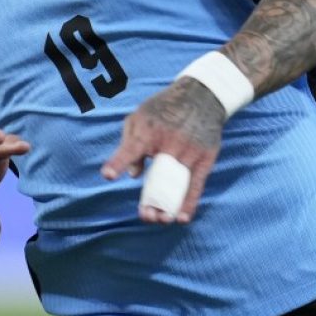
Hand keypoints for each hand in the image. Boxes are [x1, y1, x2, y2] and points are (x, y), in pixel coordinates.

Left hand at [102, 78, 225, 223]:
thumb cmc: (163, 109)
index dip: (119, 162)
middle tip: (145, 215)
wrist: (203, 95)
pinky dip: (189, 202)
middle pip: (157, 176)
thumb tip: (132, 175)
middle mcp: (170, 141)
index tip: (109, 175)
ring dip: (168, 205)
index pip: (131, 148)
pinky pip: (196, 184)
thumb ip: (128, 144)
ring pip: (177, 184)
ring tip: (159, 220)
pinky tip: (181, 218)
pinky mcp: (205, 158)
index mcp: (149, 130)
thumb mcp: (139, 117)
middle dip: (151, 198)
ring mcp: (190, 151)